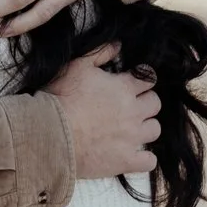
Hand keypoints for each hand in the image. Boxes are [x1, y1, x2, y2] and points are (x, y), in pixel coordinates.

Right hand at [47, 46, 160, 179]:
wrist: (51, 133)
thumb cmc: (61, 97)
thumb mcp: (77, 66)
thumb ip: (101, 52)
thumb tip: (118, 45)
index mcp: (124, 88)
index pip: (148, 78)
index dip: (142, 78)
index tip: (134, 82)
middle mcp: (133, 112)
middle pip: (155, 104)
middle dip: (146, 101)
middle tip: (131, 104)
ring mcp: (131, 138)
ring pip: (154, 130)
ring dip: (146, 127)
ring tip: (132, 128)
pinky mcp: (125, 160)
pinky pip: (149, 161)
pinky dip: (144, 158)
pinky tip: (133, 154)